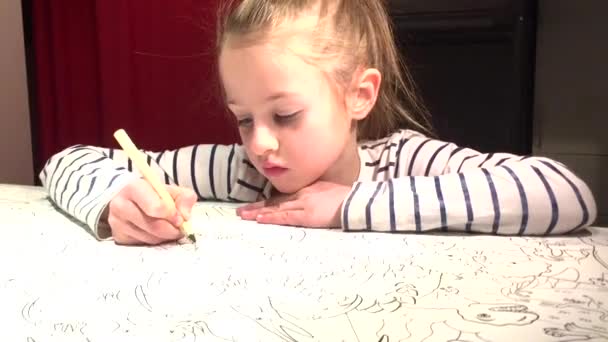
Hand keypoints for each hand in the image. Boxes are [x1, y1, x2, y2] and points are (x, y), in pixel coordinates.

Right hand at [106, 179, 196, 244]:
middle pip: (154, 226)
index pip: (155, 208)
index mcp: (134, 188)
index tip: (179, 217)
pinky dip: (155, 241)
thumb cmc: (152, 194)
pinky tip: (157, 233)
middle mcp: (121, 205)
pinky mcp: (118, 237)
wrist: (127, 198)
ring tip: (169, 229)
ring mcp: (117, 223)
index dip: (172, 215)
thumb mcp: (171, 190)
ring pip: (150, 238)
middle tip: (179, 228)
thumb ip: (185, 198)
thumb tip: (185, 216)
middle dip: (172, 230)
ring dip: (165, 237)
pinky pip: (143, 244)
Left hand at [236, 181, 351, 227]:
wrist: (356, 202)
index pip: (282, 198)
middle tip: (240, 211)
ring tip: (243, 215)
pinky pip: (285, 217)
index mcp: (307, 190)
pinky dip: (271, 218)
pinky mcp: (306, 215)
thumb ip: (317, 196)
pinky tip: (260, 219)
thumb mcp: (328, 192)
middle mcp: (302, 195)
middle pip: (275, 202)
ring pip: (276, 209)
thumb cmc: (347, 199)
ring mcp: (303, 204)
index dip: (267, 203)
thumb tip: (311, 203)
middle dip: (257, 207)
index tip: (255, 206)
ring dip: (258, 212)